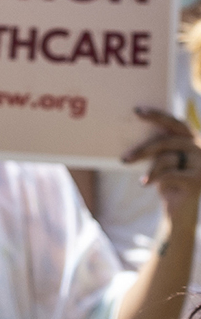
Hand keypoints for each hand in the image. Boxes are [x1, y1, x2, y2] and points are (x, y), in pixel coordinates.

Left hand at [126, 106, 200, 233]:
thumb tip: (130, 130)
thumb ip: (157, 145)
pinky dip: (154, 178)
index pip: (176, 123)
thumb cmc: (166, 179)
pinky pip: (169, 174)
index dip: (158, 115)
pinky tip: (146, 184)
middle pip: (167, 140)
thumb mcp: (161, 159)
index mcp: (192, 139)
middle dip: (143, 148)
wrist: (179, 208)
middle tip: (124, 158)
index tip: (137, 111)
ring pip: (166, 158)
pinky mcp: (198, 179)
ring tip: (142, 179)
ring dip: (149, 169)